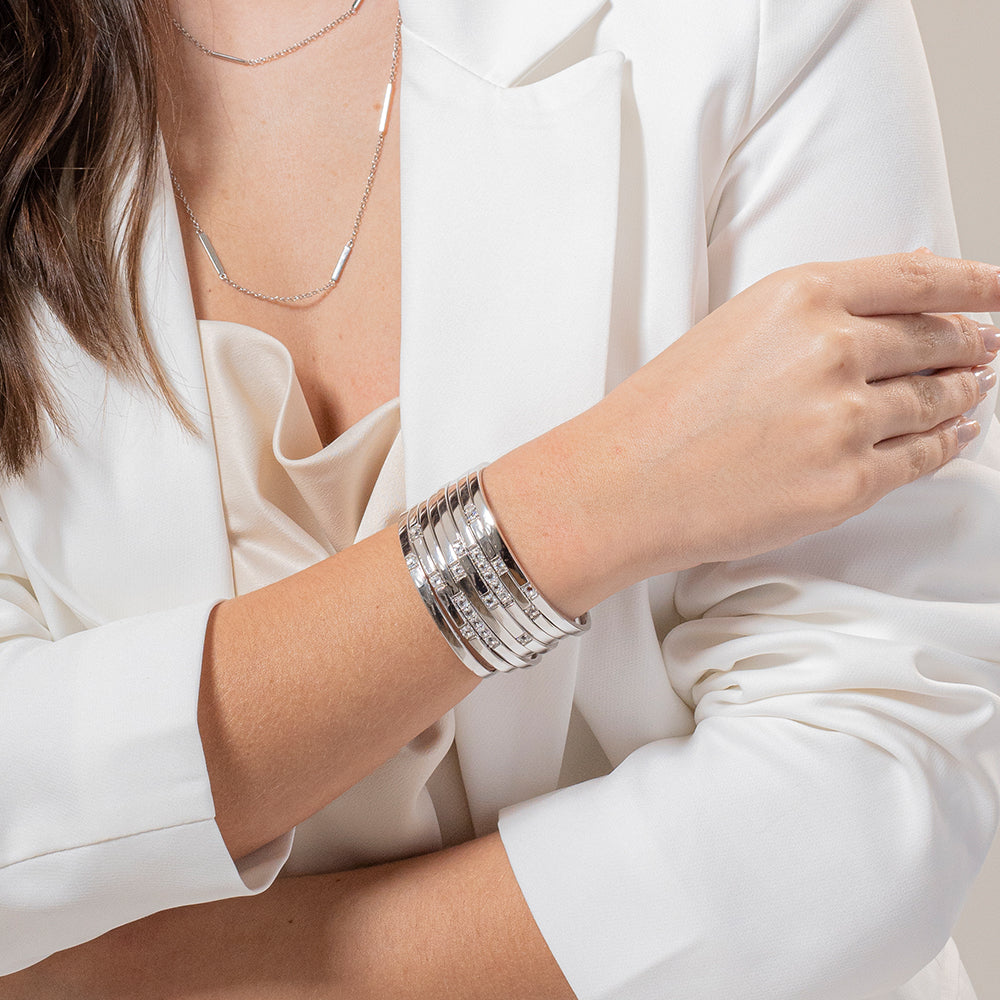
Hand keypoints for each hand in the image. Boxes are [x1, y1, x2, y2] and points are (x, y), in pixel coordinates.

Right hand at [485, 251, 998, 615]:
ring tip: (971, 388)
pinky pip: (923, 456)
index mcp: (800, 297)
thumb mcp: (737, 326)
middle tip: (984, 346)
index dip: (975, 283)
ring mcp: (844, 419)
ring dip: (962, 391)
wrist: (624, 484)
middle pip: (940, 337)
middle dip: (970, 342)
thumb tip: (902, 296)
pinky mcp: (847, 482)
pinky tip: (955, 431)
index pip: (920, 280)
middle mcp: (832, 349)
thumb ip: (819, 308)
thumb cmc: (665, 408)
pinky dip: (947, 442)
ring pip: (938, 398)